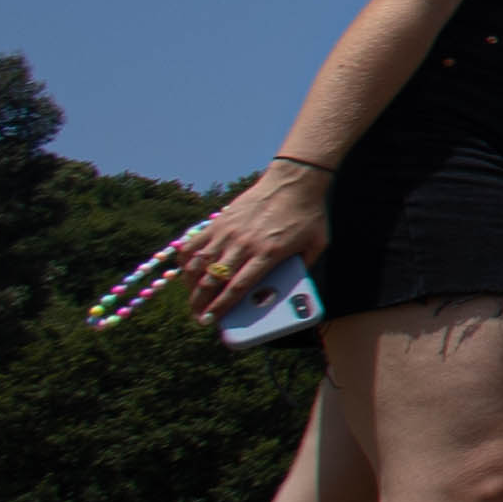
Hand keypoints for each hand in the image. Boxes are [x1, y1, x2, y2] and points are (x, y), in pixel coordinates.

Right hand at [173, 163, 334, 320]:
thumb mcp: (316, 245)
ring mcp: (228, 231)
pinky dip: (186, 259)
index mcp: (268, 253)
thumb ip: (304, 268)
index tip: (210, 321)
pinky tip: (187, 271)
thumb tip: (291, 289)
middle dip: (200, 302)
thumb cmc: (308, 214)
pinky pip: (194, 243)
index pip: (238, 287)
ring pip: (199, 263)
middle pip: (213, 280)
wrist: (294, 180)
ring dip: (190, 285)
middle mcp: (244, 243)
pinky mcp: (219, 220)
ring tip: (192, 298)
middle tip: (198, 316)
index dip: (221, 306)